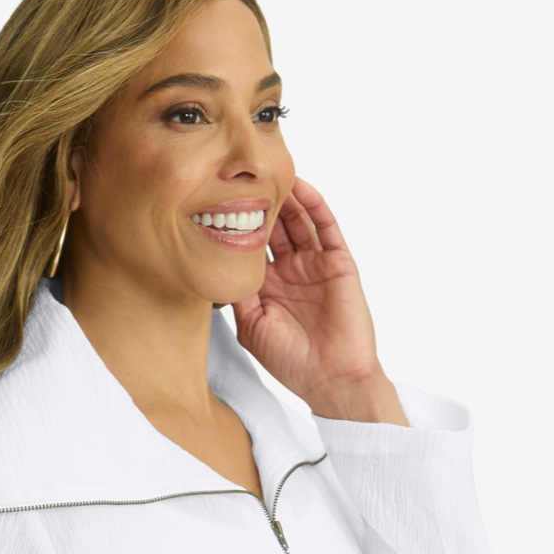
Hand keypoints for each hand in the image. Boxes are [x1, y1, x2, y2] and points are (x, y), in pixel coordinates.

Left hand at [230, 177, 406, 422]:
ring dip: (285, 196)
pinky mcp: (338, 262)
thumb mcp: (251, 327)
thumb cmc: (292, 362)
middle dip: (258, 203)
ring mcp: (315, 264)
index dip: (235, 225)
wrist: (332, 379)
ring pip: (298, 220)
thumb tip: (217, 262)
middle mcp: (290, 271)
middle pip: (273, 226)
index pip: (249, 246)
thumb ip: (237, 293)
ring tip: (268, 173)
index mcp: (268, 287)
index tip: (215, 201)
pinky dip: (314, 204)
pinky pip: (326, 226)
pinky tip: (299, 186)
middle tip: (240, 178)